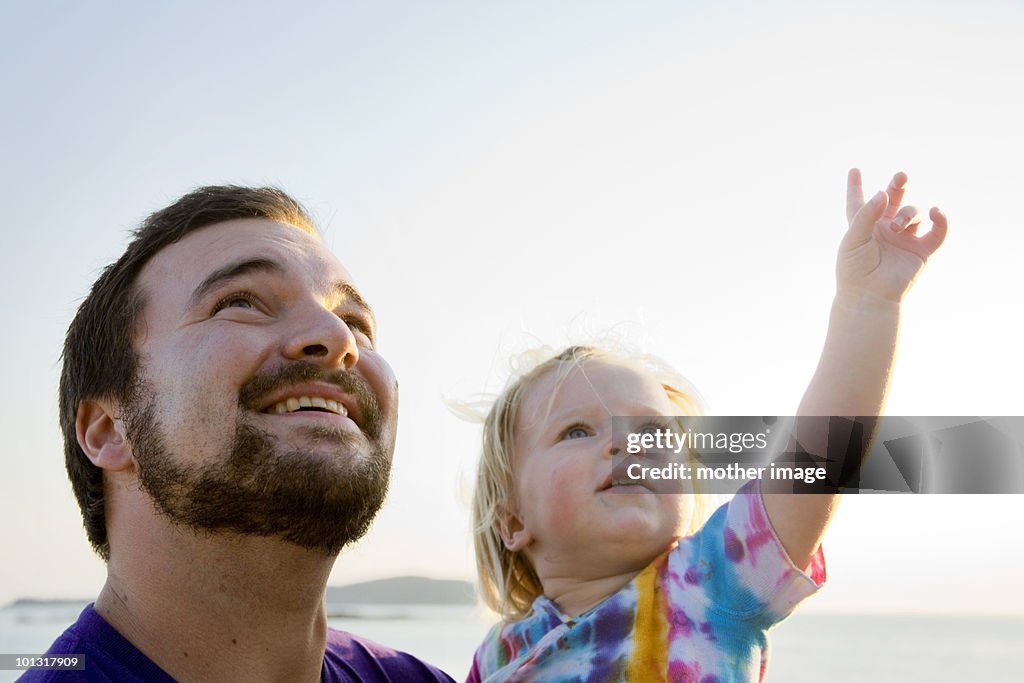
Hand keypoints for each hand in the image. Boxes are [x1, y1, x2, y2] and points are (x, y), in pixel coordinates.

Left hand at [837, 169, 947, 303]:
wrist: (869, 296)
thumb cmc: (854, 269)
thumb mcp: (854, 238)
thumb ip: (866, 214)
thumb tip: (883, 193)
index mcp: (863, 226)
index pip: (859, 202)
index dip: (856, 187)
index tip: (854, 170)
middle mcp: (884, 229)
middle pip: (893, 200)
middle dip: (898, 186)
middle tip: (901, 177)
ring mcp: (904, 239)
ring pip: (913, 213)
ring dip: (908, 214)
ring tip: (898, 227)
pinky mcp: (922, 250)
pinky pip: (938, 231)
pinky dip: (941, 220)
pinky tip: (936, 213)